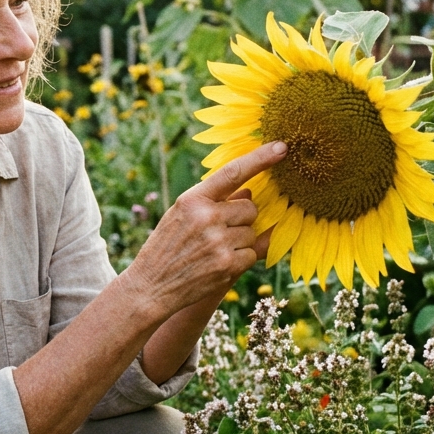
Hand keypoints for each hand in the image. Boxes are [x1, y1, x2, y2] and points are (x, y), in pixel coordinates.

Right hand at [124, 141, 286, 318]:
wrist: (150, 287)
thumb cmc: (166, 247)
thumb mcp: (180, 215)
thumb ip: (213, 201)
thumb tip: (250, 193)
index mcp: (192, 199)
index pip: (232, 172)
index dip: (260, 158)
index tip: (282, 147)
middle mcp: (207, 217)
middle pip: (250, 208)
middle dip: (242, 218)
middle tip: (218, 232)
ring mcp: (218, 242)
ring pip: (252, 232)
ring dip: (240, 241)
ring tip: (212, 250)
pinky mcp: (228, 266)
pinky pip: (252, 254)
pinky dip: (241, 259)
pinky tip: (218, 264)